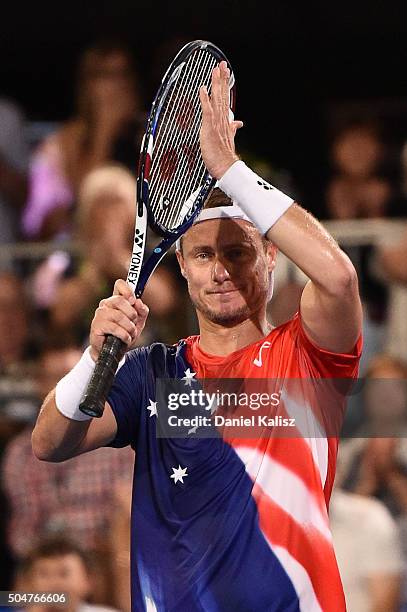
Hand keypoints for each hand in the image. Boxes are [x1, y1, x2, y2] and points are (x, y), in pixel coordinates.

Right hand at [89, 279, 148, 360]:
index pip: (119, 284)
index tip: (133, 301)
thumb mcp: (138, 323)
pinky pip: (114, 327)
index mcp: (116, 300)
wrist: (113, 353)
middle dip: (131, 313)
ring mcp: (100, 314)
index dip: (128, 290)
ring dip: (129, 327)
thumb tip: (139, 302)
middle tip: (134, 323)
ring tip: (131, 334)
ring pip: (118, 315)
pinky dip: (124, 335)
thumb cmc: (125, 334)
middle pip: (119, 300)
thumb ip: (142, 311)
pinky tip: (126, 339)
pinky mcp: (96, 326)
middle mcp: (106, 304)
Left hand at [199, 61, 242, 178]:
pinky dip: (205, 99)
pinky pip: (207, 110)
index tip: (226, 71)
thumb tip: (238, 122)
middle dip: (222, 78)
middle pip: (222, 95)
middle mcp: (222, 119)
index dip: (225, 84)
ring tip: (215, 70)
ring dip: (216, 84)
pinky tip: (203, 88)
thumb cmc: (224, 156)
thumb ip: (232, 128)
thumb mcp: (228, 138)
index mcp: (226, 121)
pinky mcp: (210, 127)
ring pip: (217, 99)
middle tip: (221, 63)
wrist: (226, 167)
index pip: (225, 98)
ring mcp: (217, 122)